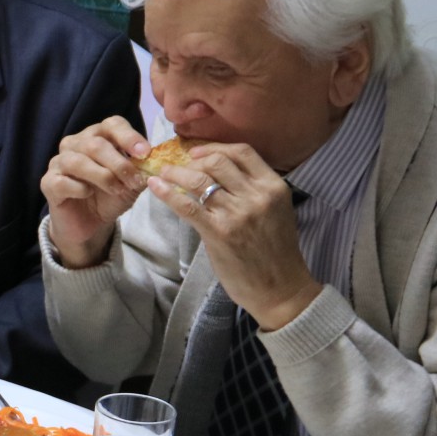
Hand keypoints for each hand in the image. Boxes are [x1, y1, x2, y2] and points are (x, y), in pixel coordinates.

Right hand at [40, 116, 153, 266]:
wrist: (91, 223)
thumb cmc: (110, 196)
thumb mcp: (132, 182)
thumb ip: (142, 169)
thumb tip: (154, 161)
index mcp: (97, 136)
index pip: (112, 124)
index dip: (129, 136)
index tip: (144, 153)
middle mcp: (75, 144)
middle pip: (95, 144)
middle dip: (119, 164)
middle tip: (134, 181)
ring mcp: (58, 162)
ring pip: (78, 161)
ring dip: (103, 177)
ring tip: (116, 190)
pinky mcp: (48, 183)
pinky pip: (62, 181)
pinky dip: (80, 189)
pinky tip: (88, 194)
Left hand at [148, 144, 320, 329]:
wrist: (281, 288)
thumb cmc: (276, 251)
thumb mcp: (275, 211)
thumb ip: (253, 190)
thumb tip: (218, 173)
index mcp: (273, 187)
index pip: (242, 152)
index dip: (214, 147)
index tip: (196, 150)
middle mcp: (257, 196)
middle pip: (217, 162)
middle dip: (191, 159)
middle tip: (176, 163)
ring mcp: (237, 213)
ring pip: (199, 179)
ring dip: (176, 172)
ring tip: (162, 172)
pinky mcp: (219, 232)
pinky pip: (187, 205)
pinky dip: (167, 193)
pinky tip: (155, 186)